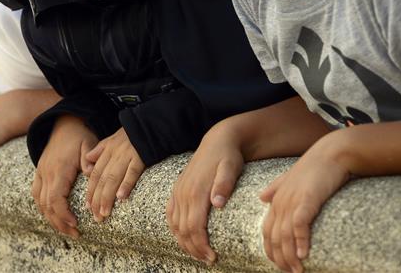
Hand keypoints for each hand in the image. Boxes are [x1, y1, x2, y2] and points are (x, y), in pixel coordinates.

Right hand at [31, 116, 95, 237]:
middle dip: (60, 223)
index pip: (56, 198)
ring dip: (51, 219)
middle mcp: (46, 173)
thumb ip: (89, 159)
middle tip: (75, 234)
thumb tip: (91, 173)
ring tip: (66, 230)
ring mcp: (41, 173)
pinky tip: (53, 216)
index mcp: (59, 169)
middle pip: (47, 205)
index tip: (75, 224)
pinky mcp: (40, 172)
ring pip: (40, 202)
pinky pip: (36, 194)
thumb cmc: (79, 135)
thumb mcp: (88, 143)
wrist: (64, 122)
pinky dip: (43, 208)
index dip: (63, 214)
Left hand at [82, 128, 143, 222]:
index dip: (90, 191)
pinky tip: (121, 197)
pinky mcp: (140, 158)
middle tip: (96, 217)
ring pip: (113, 178)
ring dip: (107, 197)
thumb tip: (87, 165)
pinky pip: (132, 172)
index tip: (87, 207)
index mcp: (106, 152)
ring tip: (104, 212)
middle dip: (97, 199)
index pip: (95, 175)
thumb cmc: (130, 134)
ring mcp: (126, 156)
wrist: (149, 124)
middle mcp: (114, 155)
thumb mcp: (111, 139)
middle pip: (102, 179)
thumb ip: (98, 151)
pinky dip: (126, 184)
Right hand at [167, 133, 243, 263]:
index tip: (212, 257)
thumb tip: (217, 203)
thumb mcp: (230, 167)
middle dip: (194, 249)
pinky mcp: (177, 190)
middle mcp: (184, 193)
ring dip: (184, 243)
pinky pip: (170, 214)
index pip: (194, 227)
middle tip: (208, 260)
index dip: (201, 245)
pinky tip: (183, 238)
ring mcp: (178, 191)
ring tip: (198, 254)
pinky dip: (174, 230)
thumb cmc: (227, 156)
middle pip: (183, 230)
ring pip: (175, 225)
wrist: (218, 140)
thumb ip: (224, 185)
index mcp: (196, 191)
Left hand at [260, 147, 348, 272]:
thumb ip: (275, 188)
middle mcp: (280, 202)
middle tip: (292, 272)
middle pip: (274, 238)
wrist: (332, 153)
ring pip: (285, 235)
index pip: (267, 232)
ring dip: (291, 256)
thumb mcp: (290, 178)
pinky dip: (301, 241)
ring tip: (298, 270)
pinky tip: (304, 254)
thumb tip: (261, 197)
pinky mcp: (307, 200)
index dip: (272, 251)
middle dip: (281, 259)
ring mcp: (292, 201)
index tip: (281, 265)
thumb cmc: (315, 167)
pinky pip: (299, 224)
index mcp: (276, 200)